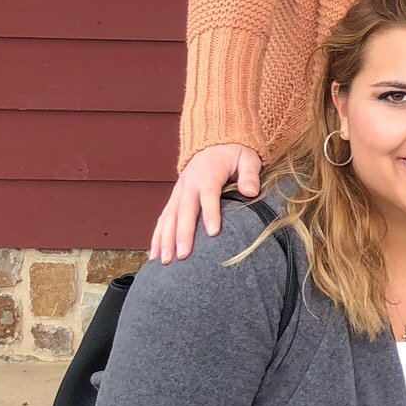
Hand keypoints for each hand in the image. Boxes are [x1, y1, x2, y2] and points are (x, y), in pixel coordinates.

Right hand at [150, 142, 261, 262]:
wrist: (214, 144)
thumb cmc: (234, 154)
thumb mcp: (248, 159)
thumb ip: (250, 174)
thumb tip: (251, 192)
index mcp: (208, 174)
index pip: (209, 195)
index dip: (210, 213)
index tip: (213, 232)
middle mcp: (189, 184)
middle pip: (184, 211)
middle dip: (183, 234)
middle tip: (184, 255)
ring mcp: (178, 193)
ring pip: (169, 217)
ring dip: (165, 239)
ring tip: (166, 261)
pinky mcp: (174, 200)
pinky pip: (162, 219)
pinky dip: (157, 237)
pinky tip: (155, 255)